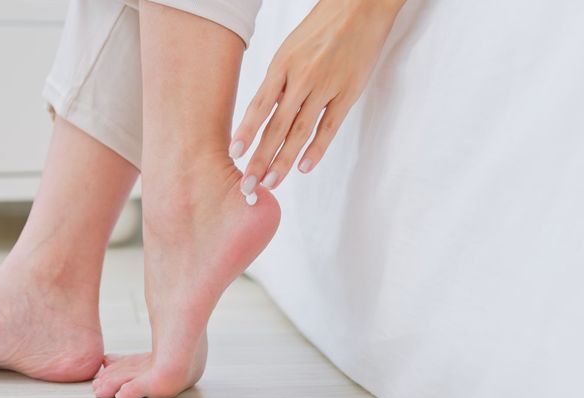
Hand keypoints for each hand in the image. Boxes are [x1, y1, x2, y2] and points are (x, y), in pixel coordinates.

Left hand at [231, 0, 404, 191]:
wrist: (359, 7)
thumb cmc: (321, 29)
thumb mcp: (290, 50)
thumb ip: (278, 82)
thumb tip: (261, 114)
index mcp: (281, 66)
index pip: (259, 106)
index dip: (246, 132)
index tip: (234, 153)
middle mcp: (300, 78)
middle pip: (276, 126)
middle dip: (259, 158)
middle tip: (248, 183)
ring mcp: (325, 86)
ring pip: (300, 131)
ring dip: (283, 160)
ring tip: (271, 182)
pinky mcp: (348, 92)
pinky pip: (329, 126)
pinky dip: (316, 149)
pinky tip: (303, 167)